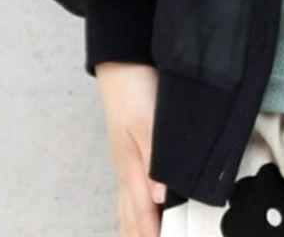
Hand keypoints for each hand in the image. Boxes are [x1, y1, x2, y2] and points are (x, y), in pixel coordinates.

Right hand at [95, 61, 167, 236]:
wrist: (122, 64)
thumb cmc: (134, 89)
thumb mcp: (147, 121)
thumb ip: (154, 159)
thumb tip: (160, 199)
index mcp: (132, 168)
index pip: (142, 216)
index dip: (153, 236)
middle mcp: (126, 172)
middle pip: (132, 219)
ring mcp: (125, 165)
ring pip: (128, 210)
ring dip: (137, 229)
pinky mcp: (129, 155)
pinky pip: (129, 197)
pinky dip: (133, 215)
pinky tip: (142, 216)